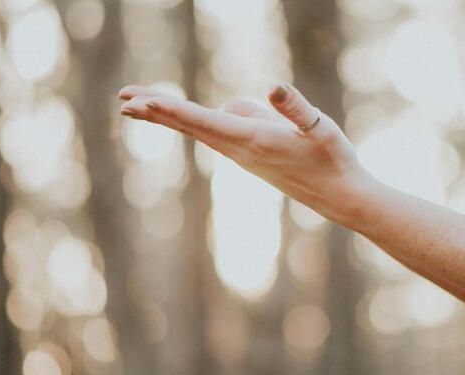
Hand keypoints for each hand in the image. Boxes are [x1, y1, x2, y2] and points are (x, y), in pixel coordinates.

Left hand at [117, 82, 375, 222]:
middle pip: (190, 125)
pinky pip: (213, 133)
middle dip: (155, 111)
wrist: (341, 197)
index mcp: (253, 139)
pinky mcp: (250, 156)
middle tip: (122, 100)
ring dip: (168, 116)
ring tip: (140, 104)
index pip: (203, 120)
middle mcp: (240, 149)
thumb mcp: (320, 127)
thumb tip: (272, 88)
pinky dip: (191, 122)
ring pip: (199, 129)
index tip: (140, 102)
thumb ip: (296, 108)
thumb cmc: (334, 160)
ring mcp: (243, 155)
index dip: (170, 109)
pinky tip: (189, 116)